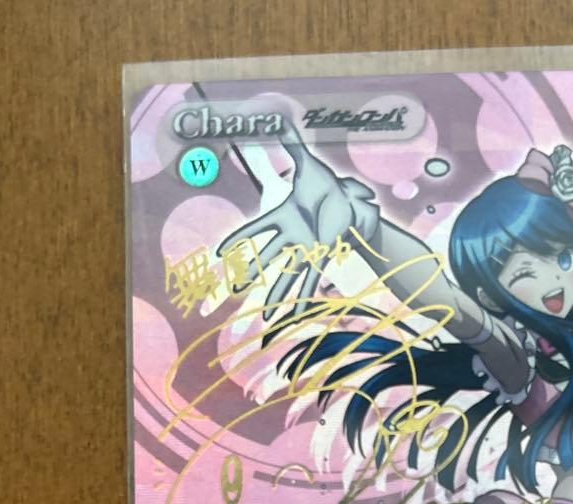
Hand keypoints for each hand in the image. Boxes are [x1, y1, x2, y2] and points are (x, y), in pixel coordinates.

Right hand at [216, 124, 379, 317]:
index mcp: (283, 218)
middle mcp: (291, 238)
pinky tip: (295, 314)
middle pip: (264, 258)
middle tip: (229, 290)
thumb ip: (289, 143)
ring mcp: (306, 250)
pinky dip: (302, 299)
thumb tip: (273, 116)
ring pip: (285, 276)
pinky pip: (310, 282)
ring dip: (274, 295)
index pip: (254, 230)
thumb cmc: (328, 189)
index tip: (218, 254)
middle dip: (247, 274)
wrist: (353, 205)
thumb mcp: (308, 165)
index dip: (236, 241)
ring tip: (263, 318)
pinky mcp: (323, 258)